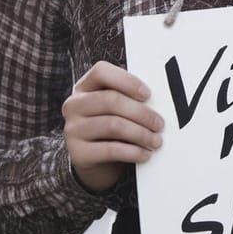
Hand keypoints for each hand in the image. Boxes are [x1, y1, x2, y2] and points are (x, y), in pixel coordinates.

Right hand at [62, 61, 164, 192]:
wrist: (96, 161)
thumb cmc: (112, 127)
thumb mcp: (116, 108)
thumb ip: (129, 98)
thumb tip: (159, 100)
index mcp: (84, 86)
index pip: (101, 72)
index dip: (126, 80)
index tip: (148, 94)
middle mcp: (74, 105)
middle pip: (110, 100)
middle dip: (141, 112)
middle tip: (160, 124)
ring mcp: (73, 129)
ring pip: (112, 125)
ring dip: (140, 134)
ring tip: (156, 141)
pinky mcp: (77, 153)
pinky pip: (110, 150)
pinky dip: (132, 152)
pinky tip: (145, 154)